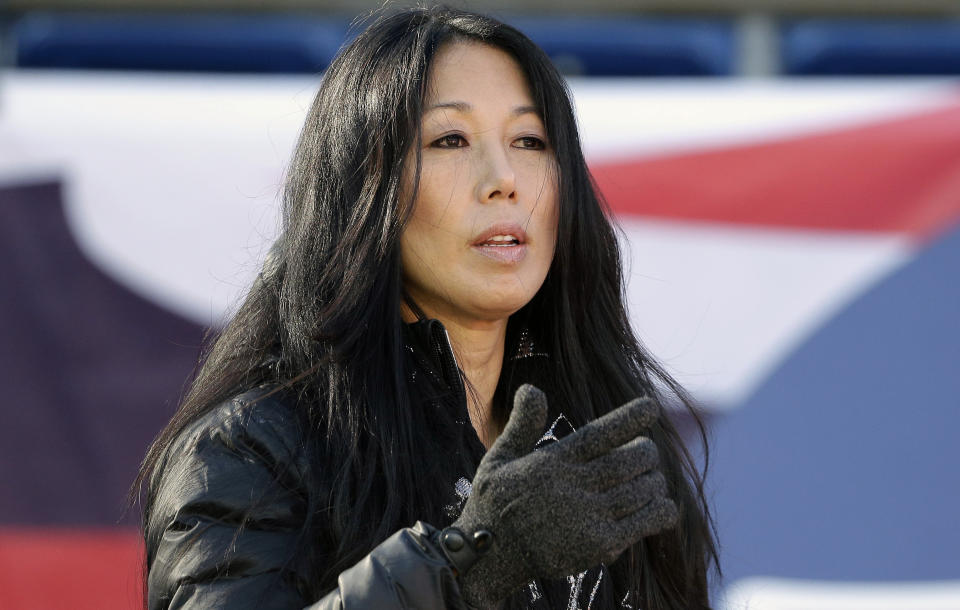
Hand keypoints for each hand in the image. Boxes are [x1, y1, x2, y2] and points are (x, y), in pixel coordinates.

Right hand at [450, 384, 678, 607]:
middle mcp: (571, 487)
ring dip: (654, 481)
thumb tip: (531, 388)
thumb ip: (521, 425)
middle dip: (646, 452)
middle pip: (628, 461)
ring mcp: (586, 518)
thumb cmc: (494, 503)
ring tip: (653, 478)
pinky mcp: (598, 546)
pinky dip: (660, 512)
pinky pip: (643, 523)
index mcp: (552, 462)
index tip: (651, 407)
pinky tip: (664, 507)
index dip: (628, 419)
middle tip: (647, 451)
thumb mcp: (499, 459)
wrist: (488, 558)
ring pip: (641, 490)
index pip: (598, 434)